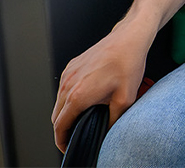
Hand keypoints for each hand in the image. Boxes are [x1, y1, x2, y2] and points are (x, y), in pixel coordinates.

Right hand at [51, 24, 150, 150]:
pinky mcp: (71, 66)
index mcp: (78, 95)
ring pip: (58, 101)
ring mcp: (68, 74)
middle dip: (62, 129)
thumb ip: (113, 120)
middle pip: (56, 116)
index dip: (61, 141)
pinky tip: (82, 99)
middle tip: (74, 135)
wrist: (128, 38)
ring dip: (64, 113)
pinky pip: (63, 88)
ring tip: (79, 118)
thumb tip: (107, 131)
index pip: (60, 126)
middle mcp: (69, 84)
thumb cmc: (128, 63)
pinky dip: (67, 98)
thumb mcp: (125, 99)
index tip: (66, 146)